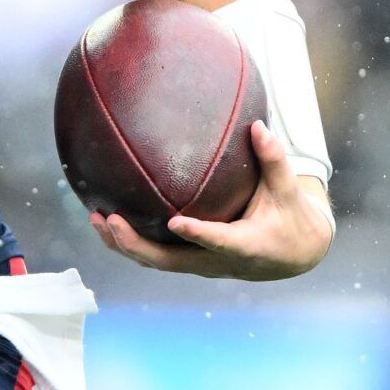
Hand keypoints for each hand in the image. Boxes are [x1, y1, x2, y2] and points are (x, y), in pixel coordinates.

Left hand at [90, 121, 332, 280]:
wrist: (293, 253)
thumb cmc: (291, 217)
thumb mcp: (288, 191)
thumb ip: (273, 160)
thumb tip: (257, 125)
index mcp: (245, 246)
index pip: (219, 242)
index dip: (198, 235)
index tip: (175, 223)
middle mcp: (217, 262)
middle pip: (170, 261)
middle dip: (136, 244)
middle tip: (111, 220)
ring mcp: (200, 264)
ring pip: (155, 262)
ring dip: (123, 245)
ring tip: (95, 219)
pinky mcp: (190, 261)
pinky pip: (155, 256)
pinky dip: (129, 242)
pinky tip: (106, 221)